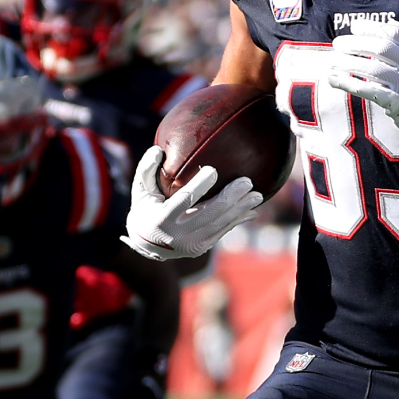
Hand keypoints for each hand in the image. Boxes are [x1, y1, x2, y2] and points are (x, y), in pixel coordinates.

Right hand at [122, 144, 262, 261]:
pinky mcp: (201, 248)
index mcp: (162, 219)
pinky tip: (251, 211)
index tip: (213, 170)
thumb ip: (146, 170)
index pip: (184, 200)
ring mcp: (192, 244)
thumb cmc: (145, 209)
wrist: (146, 245)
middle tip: (247, 182)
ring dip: (240, 210)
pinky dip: (237, 220)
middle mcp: (178, 235)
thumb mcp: (141, 191)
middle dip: (230, 198)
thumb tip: (158, 150)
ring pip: (220, 225)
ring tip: (257, 195)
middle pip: (209, 214)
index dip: (199, 186)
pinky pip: (222, 232)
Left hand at [327, 19, 398, 147]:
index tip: (354, 26)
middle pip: (381, 49)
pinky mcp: (395, 103)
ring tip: (332, 60)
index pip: (395, 34)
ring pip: (371, 69)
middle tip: (337, 43)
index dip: (373, 28)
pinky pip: (367, 90)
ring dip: (347, 63)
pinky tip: (333, 79)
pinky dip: (347, 83)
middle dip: (356, 43)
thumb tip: (389, 22)